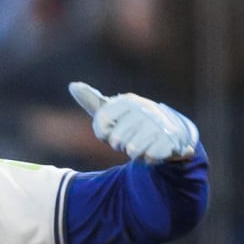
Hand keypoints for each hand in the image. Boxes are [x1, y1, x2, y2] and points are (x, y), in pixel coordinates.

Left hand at [67, 81, 200, 162]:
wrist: (170, 134)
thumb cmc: (135, 123)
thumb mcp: (113, 111)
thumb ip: (92, 101)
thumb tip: (73, 85)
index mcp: (127, 101)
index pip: (102, 122)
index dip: (105, 134)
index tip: (113, 131)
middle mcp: (144, 108)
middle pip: (117, 139)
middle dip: (122, 145)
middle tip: (132, 138)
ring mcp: (159, 123)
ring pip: (132, 149)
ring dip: (136, 153)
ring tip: (144, 143)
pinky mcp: (171, 139)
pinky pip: (148, 157)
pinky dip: (149, 159)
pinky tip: (155, 150)